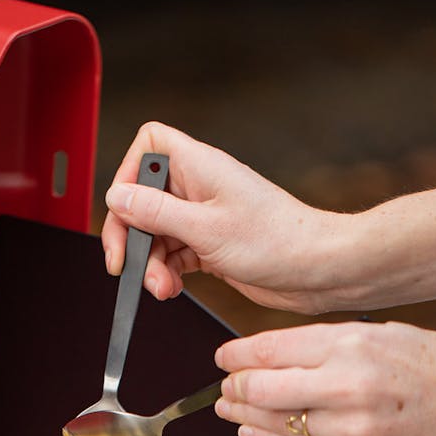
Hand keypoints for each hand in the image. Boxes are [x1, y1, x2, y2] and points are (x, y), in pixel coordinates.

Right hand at [101, 121, 342, 312]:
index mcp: (200, 167)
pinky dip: (166, 273)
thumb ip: (157, 213)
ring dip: (150, 263)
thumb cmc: (277, 242)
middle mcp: (199, 188)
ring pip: (156, 234)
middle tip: (124, 265)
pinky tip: (171, 288)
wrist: (318, 270)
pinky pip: (173, 255)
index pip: (149, 146)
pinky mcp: (211, 245)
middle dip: (131, 235)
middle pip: (143, 199)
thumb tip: (117, 197)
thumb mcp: (206, 228)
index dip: (128, 173)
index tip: (123, 208)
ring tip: (160, 287)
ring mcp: (205, 217)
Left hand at [214, 320, 435, 435]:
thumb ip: (321, 344)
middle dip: (234, 387)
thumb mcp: (377, 333)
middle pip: (263, 389)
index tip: (224, 357)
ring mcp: (350, 429)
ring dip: (243, 415)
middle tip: (225, 386)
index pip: (272, 349)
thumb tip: (266, 354)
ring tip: (229, 407)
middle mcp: (347, 387)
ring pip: (275, 423)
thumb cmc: (434, 365)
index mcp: (351, 345)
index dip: (237, 355)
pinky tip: (251, 430)